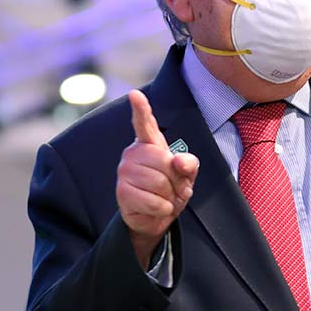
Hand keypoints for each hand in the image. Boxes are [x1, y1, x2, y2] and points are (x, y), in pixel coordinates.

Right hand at [117, 90, 198, 268]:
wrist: (157, 216)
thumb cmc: (172, 189)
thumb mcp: (186, 174)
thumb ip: (188, 164)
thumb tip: (178, 161)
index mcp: (149, 143)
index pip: (144, 123)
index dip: (141, 109)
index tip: (134, 94)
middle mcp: (133, 153)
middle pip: (164, 162)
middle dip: (176, 180)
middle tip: (174, 188)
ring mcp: (125, 171)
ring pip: (159, 183)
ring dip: (170, 196)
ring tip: (165, 198)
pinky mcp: (122, 192)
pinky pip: (153, 201)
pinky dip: (162, 209)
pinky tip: (157, 208)